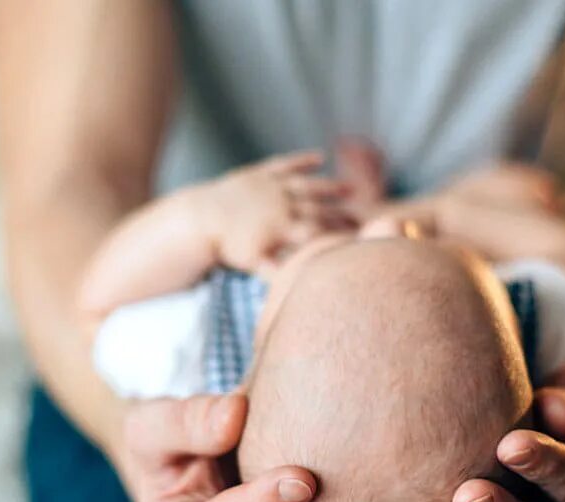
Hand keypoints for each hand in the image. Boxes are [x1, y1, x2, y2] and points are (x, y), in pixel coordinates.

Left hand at [209, 151, 354, 271]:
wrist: (200, 217)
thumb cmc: (228, 246)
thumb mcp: (253, 263)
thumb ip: (280, 270)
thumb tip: (302, 281)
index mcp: (284, 227)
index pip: (320, 231)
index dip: (340, 235)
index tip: (361, 239)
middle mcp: (283, 203)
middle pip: (319, 208)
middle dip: (343, 213)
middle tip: (364, 219)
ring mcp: (273, 186)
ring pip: (308, 185)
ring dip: (331, 186)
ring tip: (351, 189)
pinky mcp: (261, 173)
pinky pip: (286, 164)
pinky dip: (303, 161)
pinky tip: (320, 157)